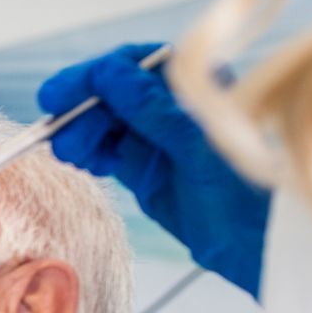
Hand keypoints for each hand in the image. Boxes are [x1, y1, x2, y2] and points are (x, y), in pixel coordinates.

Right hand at [38, 43, 271, 298]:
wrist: (255, 247)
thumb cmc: (241, 191)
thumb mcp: (193, 145)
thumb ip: (150, 108)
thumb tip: (107, 73)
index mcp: (194, 88)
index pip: (135, 65)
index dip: (94, 76)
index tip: (59, 93)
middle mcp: (174, 109)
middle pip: (114, 95)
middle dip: (82, 110)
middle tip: (56, 132)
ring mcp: (159, 141)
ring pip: (108, 124)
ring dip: (82, 133)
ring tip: (67, 152)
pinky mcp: (147, 172)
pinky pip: (110, 152)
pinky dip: (92, 153)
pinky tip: (80, 160)